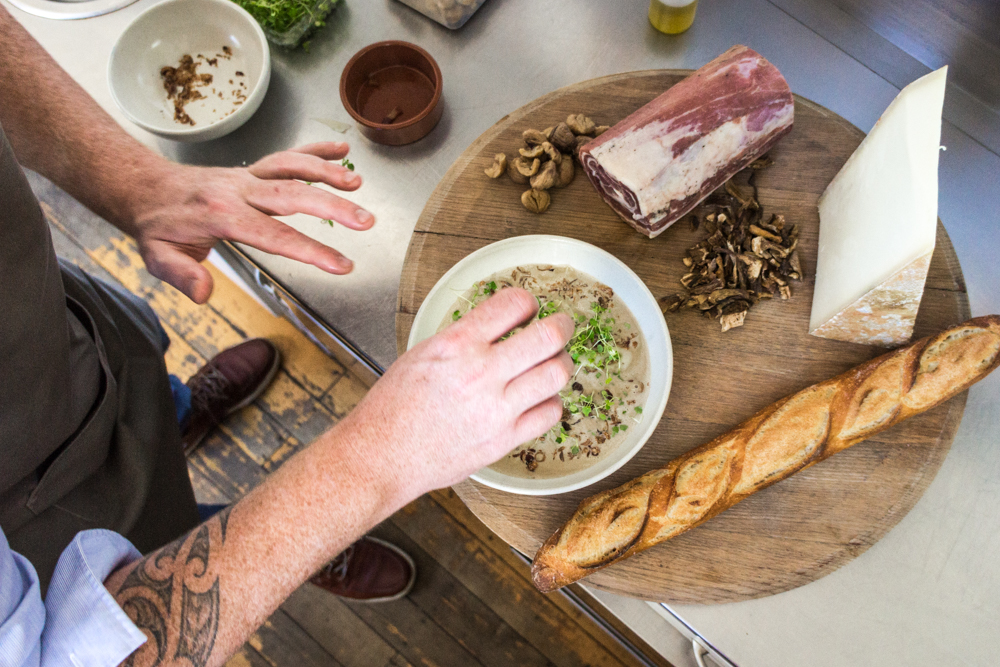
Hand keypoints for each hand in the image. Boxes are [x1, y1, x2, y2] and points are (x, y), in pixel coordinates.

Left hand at [125, 142, 371, 303]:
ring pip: (292, 167)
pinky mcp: (252, 170)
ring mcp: (247, 176)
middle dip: (332, 206)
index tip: (341, 264)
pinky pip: (286, 155)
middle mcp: (239, 190)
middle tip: (365, 220)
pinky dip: (314, 150)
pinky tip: (341, 150)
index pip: (275, 235)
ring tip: (358, 182)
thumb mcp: (158, 257)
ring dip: (326, 172)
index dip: (311, 250)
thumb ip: (182, 274)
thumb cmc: (158, 227)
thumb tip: (203, 293)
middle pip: (292, 194)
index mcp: (222, 215)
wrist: (147, 189)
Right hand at [341, 287, 574, 499]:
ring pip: (557, 373)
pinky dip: (551, 401)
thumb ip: (463, 337)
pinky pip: (550, 413)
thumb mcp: (423, 353)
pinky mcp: (504, 440)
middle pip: (549, 336)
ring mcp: (497, 409)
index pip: (513, 304)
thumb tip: (498, 324)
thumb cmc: (394, 407)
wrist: (381, 456)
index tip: (529, 308)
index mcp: (457, 344)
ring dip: (560, 362)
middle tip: (560, 326)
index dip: (528, 301)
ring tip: (553, 362)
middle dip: (562, 325)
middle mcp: (481, 373)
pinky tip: (539, 398)